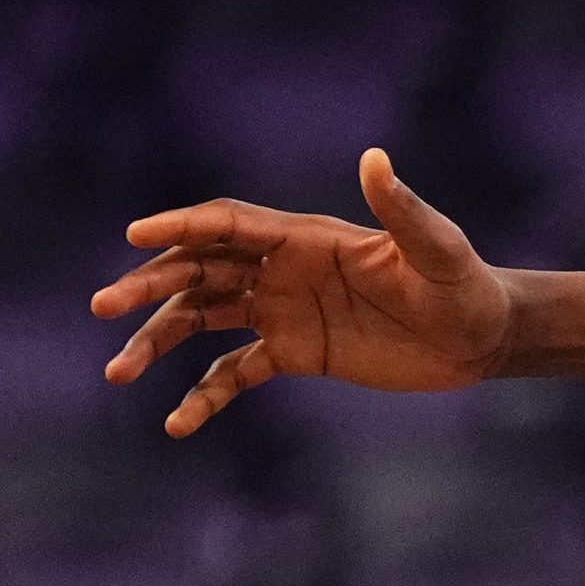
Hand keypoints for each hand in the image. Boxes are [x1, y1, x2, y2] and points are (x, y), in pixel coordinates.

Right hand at [93, 150, 512, 438]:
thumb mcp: (435, 248)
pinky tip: (176, 425)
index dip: (182, 227)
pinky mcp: (293, 353)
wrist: (480, 337)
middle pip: (198, 271)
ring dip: (158, 340)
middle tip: (104, 306)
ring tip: (119, 372)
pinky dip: (204, 396)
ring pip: (201, 320)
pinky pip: (234, 374)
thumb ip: (401, 209)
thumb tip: (376, 159)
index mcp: (305, 238)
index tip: (137, 236)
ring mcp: (282, 311)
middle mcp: (282, 270)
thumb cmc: (463, 284)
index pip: (228, 226)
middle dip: (150, 285)